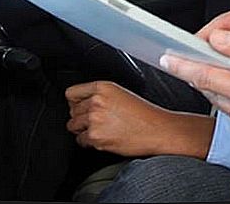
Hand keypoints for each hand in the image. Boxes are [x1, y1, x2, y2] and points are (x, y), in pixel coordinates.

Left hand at [64, 81, 213, 157]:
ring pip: (73, 126)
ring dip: (83, 130)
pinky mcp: (96, 136)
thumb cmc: (145, 114)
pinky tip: (104, 138)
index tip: (80, 107)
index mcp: (103, 87)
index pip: (71, 93)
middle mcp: (96, 101)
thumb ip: (100, 96)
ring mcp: (95, 119)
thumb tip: (82, 104)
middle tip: (97, 122)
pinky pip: (81, 140)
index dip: (76, 102)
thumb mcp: (121, 94)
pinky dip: (90, 142)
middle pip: (71, 111)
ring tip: (101, 130)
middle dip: (81, 117)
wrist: (158, 130)